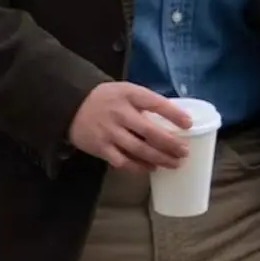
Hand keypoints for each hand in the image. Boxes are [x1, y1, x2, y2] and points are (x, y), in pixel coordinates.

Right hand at [68, 82, 191, 170]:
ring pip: (140, 150)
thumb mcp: (124, 91)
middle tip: (184, 151)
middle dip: (171, 144)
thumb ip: (144, 103)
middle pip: (150, 131)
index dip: (173, 114)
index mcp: (128, 94)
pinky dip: (140, 167)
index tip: (188, 124)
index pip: (155, 103)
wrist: (71, 105)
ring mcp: (109, 131)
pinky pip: (124, 162)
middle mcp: (119, 113)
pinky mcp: (101, 147)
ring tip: (174, 163)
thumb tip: (174, 120)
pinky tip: (151, 168)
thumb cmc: (106, 99)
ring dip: (160, 158)